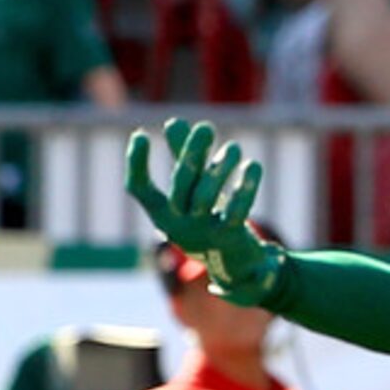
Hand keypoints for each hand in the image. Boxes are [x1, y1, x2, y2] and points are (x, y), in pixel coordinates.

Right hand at [124, 119, 282, 301]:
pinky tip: (253, 166)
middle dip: (192, 153)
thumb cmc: (208, 221)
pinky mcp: (230, 238)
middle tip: (206, 128)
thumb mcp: (194, 190)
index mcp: (162, 214)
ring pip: (208, 195)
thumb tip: (173, 122)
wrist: (235, 266)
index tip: (142, 134)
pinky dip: (246, 187)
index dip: (136, 163)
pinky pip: (236, 210)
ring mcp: (203, 233)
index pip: (139, 189)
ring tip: (235, 148)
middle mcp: (177, 225)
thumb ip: (184, 157)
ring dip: (221, 167)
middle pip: (180, 184)